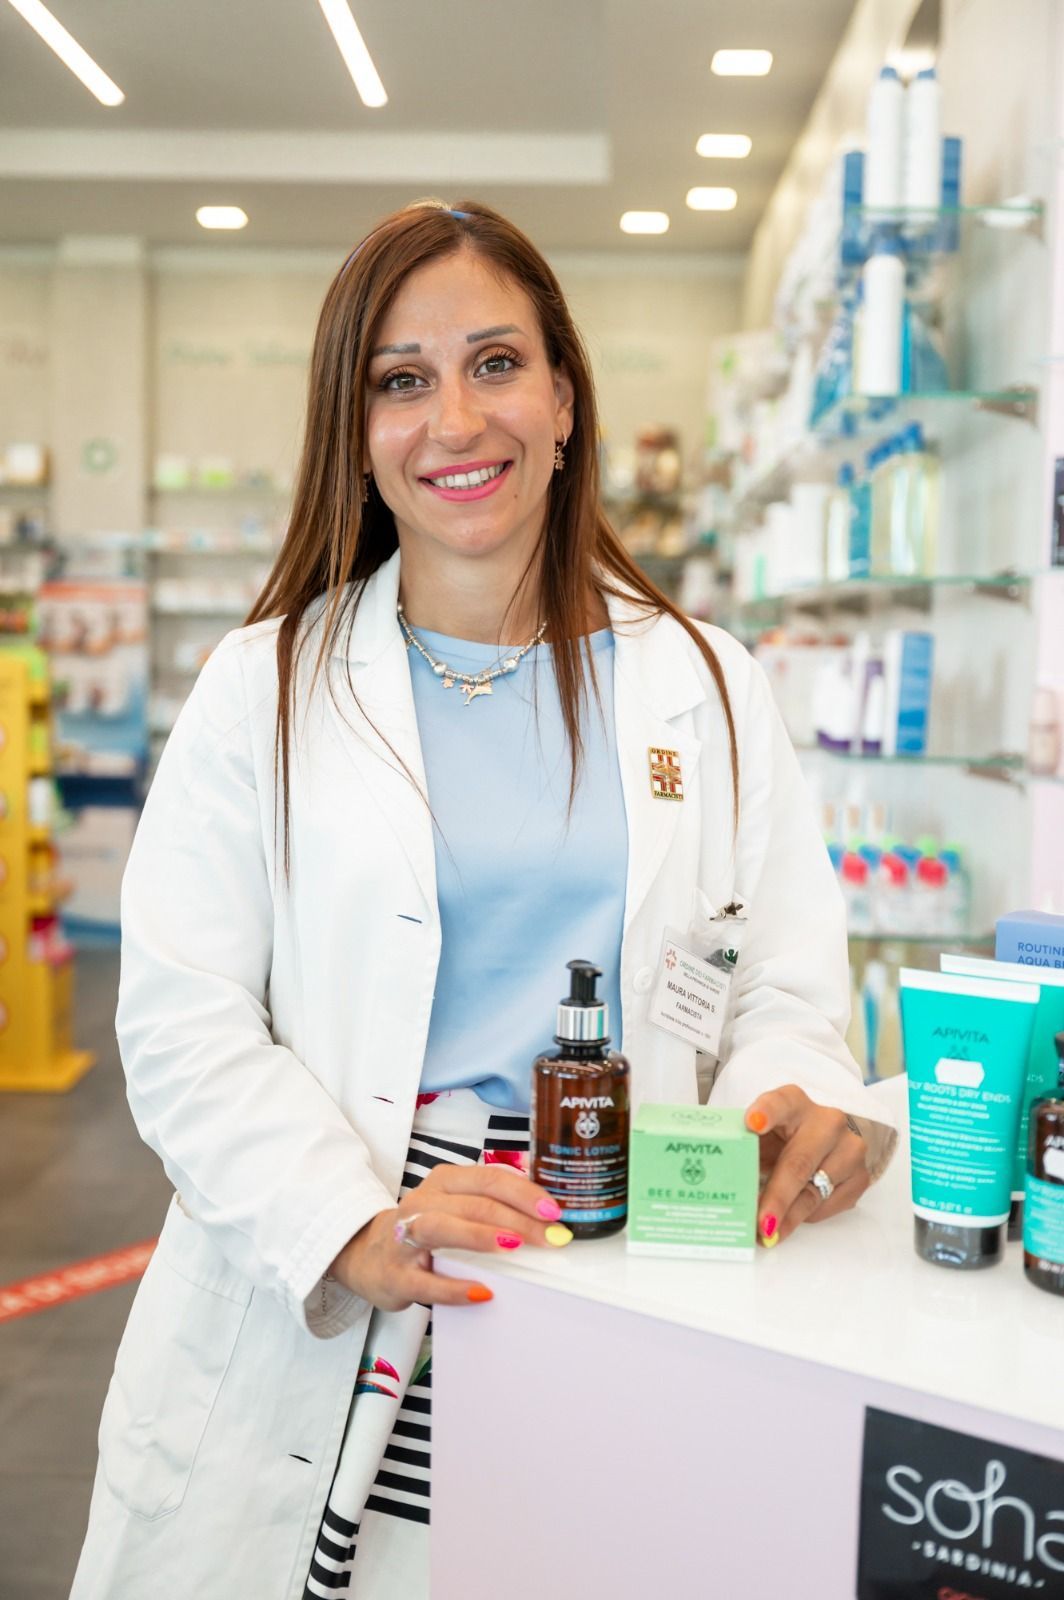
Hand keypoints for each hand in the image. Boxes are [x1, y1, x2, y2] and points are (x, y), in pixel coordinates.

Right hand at [329, 1162, 568, 1311]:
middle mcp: (423, 1202)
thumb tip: (544, 1219)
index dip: (524, 1193)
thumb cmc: (423, 1230)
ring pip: (442, 1228)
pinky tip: (482, 1293)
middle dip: (516, 1218)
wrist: (367, 1256)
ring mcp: (405, 1238)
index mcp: (444, 1182)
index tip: (554, 1212)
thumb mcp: (454, 1206)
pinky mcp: (397, 1276)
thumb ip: (490, 1206)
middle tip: (549, 1237)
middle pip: (473, 1202)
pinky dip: (455, 1288)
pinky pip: (426, 1282)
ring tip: (515, 1247)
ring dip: (481, 1236)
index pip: (489, 1178)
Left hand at [744, 1085, 869, 1246]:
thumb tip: (716, 1181)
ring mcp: (849, 1147)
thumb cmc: (783, 1138)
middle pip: (799, 1162)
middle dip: (777, 1197)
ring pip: (816, 1190)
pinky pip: (830, 1205)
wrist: (827, 1141)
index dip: (766, 1112)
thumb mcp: (763, 1135)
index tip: (751, 1123)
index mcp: (794, 1103)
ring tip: (768, 1234)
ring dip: (790, 1217)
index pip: (780, 1102)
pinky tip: (791, 1221)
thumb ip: (745, 1148)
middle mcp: (826, 1121)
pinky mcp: (860, 1175)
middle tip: (760, 1223)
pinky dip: (807, 1217)